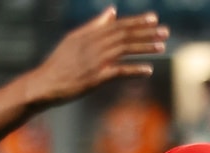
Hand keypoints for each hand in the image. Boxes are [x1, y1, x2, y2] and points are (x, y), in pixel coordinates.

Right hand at [27, 8, 166, 106]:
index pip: (118, 25)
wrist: (44, 84)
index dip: (137, 22)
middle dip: (146, 33)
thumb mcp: (75, 39)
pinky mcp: (95, 78)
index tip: (154, 19)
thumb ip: (95, 25)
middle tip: (165, 32)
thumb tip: (112, 11)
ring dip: (144, 47)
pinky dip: (134, 69)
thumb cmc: (60, 63)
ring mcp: (94, 61)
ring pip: (124, 50)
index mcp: (89, 34)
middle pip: (124, 35)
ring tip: (162, 46)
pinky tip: (148, 70)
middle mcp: (93, 44)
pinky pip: (119, 71)